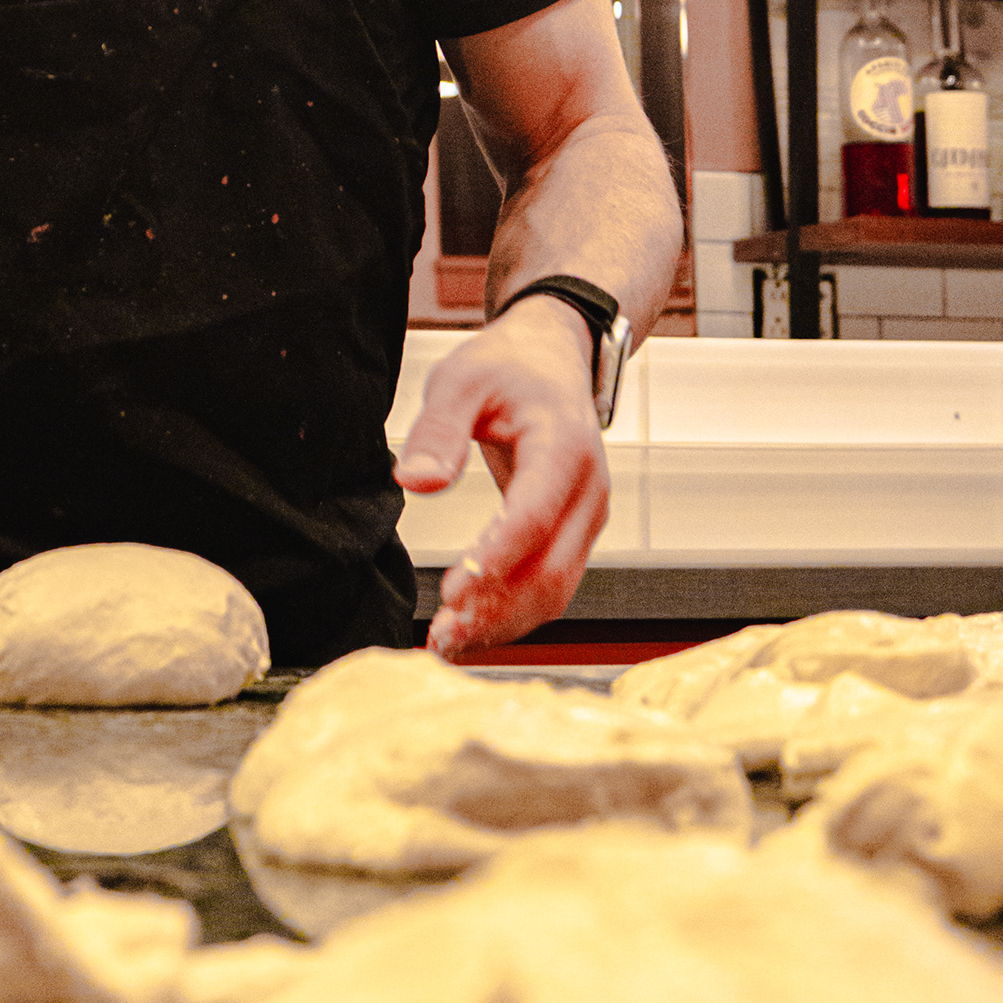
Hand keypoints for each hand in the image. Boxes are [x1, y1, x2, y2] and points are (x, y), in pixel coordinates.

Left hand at [394, 299, 608, 656]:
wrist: (552, 360)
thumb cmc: (507, 367)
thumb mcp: (461, 381)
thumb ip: (438, 431)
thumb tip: (414, 482)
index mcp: (564, 448)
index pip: (533, 517)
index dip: (494, 558)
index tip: (451, 589)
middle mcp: (588, 491)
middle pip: (552, 571)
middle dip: (497, 609)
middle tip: (442, 632)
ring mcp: (586, 518)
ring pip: (555, 590)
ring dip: (503, 622)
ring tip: (446, 642)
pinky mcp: (573, 535)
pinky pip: (550, 585)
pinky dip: (511, 613)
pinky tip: (468, 629)